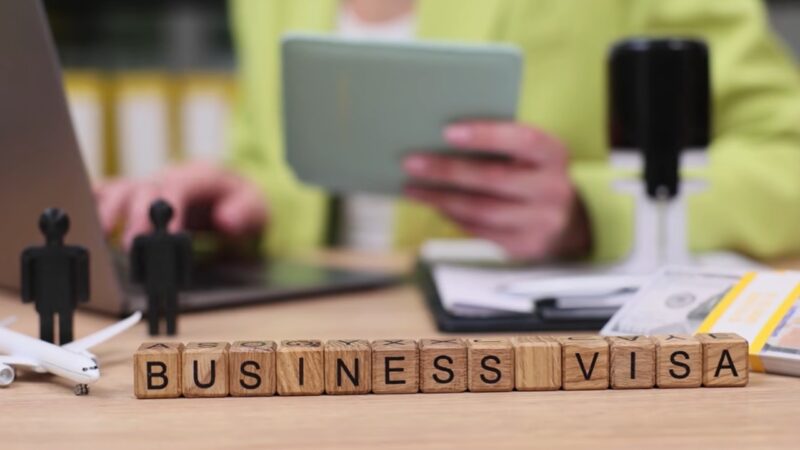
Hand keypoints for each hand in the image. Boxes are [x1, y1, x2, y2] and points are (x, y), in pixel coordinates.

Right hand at [94, 161, 267, 247]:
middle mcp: (169, 177)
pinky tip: (84, 221)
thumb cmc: (244, 199)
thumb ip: (245, 211)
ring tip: (98, 235)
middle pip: (143, 187)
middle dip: (133, 214)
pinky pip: (110, 194)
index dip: (167, 210)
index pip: (178, 187)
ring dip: (107, 210)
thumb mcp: (259, 206)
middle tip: (128, 245)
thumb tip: (227, 220)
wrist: (234, 190)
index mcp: (199, 176)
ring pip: (120, 189)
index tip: (166, 236)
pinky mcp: (138, 197)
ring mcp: (150, 186)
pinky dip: (94, 203)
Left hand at [402, 121, 590, 260]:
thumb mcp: (531, 153)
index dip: (486, 136)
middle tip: (412, 163)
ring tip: (413, 188)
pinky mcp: (525, 245)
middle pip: (493, 179)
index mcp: (554, 154)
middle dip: (447, 171)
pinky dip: (453, 216)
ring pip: (481, 210)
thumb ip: (500, 144)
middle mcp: (552, 188)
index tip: (448, 132)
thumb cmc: (534, 173)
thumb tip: (442, 138)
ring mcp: (541, 221)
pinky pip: (481, 230)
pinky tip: (435, 205)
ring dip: (441, 198)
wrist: (568, 219)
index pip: (522, 140)